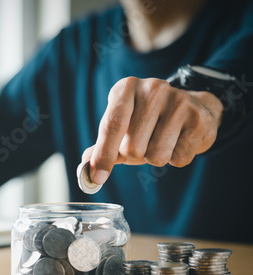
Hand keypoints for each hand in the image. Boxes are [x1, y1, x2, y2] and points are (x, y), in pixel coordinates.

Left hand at [79, 77, 223, 184]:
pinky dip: (176, 159)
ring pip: (155, 156)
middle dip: (135, 155)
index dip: (104, 154)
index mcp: (126, 88)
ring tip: (163, 140)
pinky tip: (179, 141)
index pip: (112, 125)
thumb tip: (85, 168)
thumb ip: (102, 147)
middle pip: (132, 147)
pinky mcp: (198, 118)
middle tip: (144, 142)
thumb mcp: (123, 128)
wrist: (194, 108)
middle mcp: (152, 89)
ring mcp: (178, 101)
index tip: (97, 177)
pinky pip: (178, 158)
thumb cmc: (149, 122)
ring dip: (156, 157)